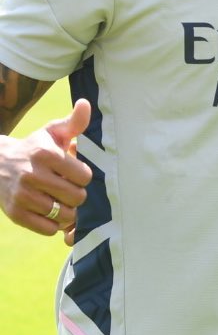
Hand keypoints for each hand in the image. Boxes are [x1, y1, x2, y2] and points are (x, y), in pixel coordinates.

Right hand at [0, 99, 91, 238]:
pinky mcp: (15, 214)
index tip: (75, 173)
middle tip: (68, 188)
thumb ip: (74, 122)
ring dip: (67, 210)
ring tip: (60, 200)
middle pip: (77, 197)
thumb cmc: (34, 148)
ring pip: (64, 215)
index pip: (85, 176)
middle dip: (77, 194)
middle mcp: (31, 175)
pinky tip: (49, 211)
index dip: (83, 177)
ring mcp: (21, 196)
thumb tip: (86, 104)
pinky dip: (53, 224)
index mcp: (45, 154)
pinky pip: (48, 229)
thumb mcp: (52, 133)